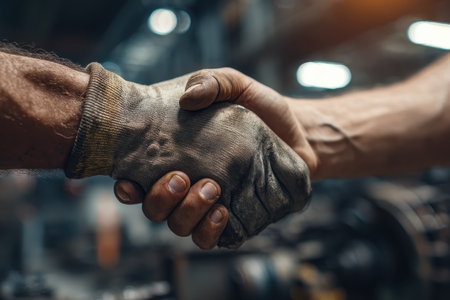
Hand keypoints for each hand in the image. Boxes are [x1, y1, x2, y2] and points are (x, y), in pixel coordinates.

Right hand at [66, 64, 310, 248]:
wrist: (297, 131)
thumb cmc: (258, 107)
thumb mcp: (233, 84)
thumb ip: (211, 82)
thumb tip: (188, 99)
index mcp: (175, 155)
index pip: (138, 178)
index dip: (126, 187)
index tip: (129, 182)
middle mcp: (186, 184)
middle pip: (154, 209)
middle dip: (160, 200)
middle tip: (181, 178)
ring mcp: (208, 203)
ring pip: (179, 227)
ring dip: (186, 214)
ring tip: (210, 190)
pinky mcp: (234, 216)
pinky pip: (210, 238)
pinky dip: (210, 230)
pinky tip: (223, 211)